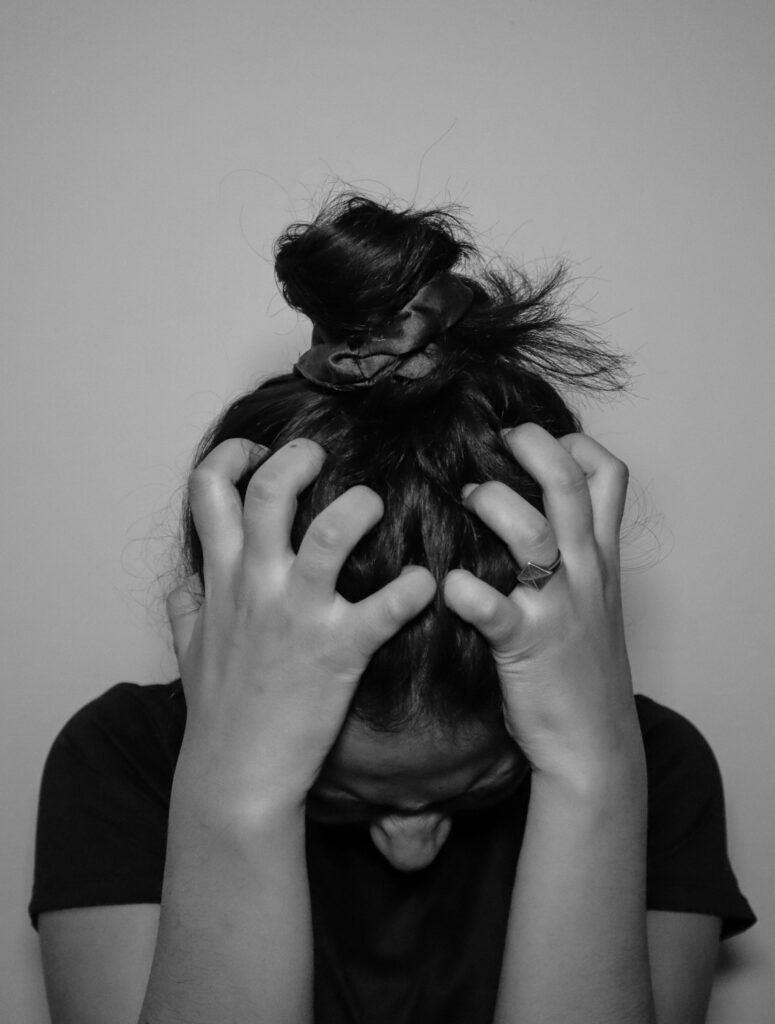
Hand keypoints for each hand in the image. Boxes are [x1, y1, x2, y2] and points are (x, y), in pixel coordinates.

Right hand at [167, 437, 435, 810]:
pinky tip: (424, 582)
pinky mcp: (339, 652)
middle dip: (298, 458)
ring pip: (329, 534)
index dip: (232, 456)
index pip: (209, 491)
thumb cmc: (217, 713)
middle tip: (323, 457)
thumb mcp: (188, 649)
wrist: (236, 776)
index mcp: (223, 579)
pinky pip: (385, 607)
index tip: (257, 453)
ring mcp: (299, 616)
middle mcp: (258, 586)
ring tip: (373, 505)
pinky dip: (412, 589)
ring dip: (358, 507)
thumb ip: (186, 605)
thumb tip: (182, 581)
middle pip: (270, 492)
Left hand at [443, 424, 640, 782]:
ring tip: (468, 498)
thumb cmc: (582, 668)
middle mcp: (584, 573)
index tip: (537, 439)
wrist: (595, 744)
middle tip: (498, 440)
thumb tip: (528, 508)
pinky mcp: (526, 646)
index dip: (575, 443)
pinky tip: (447, 583)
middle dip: (533, 448)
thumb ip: (571, 553)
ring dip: (496, 505)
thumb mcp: (593, 600)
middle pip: (568, 488)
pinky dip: (467, 591)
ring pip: (535, 535)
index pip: (608, 476)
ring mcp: (557, 608)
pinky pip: (495, 609)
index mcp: (599, 558)